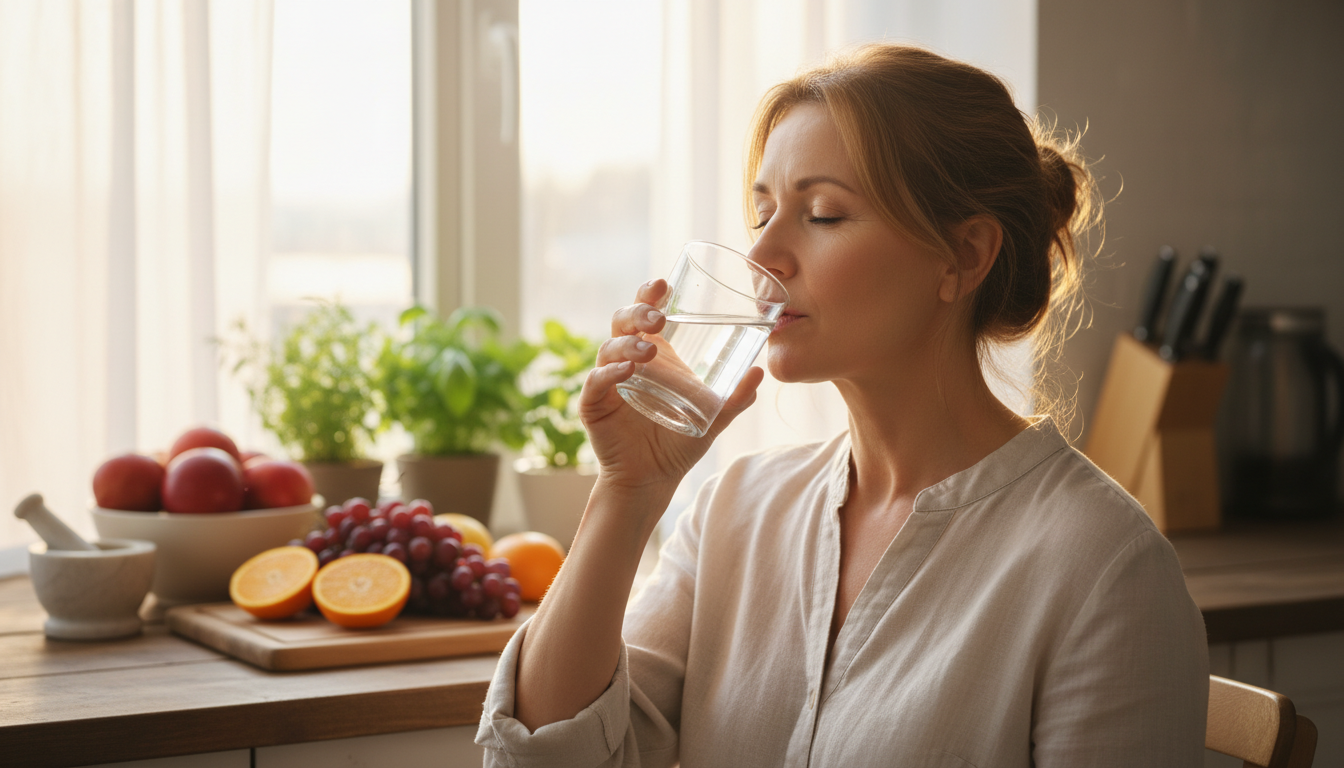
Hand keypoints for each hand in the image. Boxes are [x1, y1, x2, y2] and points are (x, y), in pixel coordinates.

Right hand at [579, 279, 764, 490]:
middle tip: (659, 317)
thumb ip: (735, 397)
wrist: (653, 480)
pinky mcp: (593, 404)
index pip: (645, 313)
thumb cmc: (679, 443)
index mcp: (652, 353)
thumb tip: (760, 371)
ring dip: (628, 344)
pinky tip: (627, 372)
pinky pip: (597, 382)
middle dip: (638, 312)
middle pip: (623, 321)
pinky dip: (609, 373)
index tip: (664, 283)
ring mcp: (607, 380)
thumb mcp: (713, 417)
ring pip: (609, 347)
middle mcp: (626, 360)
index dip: (649, 294)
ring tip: (649, 351)